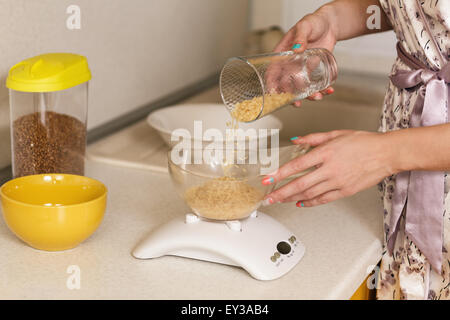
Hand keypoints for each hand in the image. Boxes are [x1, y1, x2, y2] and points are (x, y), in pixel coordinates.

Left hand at [262, 130, 394, 206]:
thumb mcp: (336, 134)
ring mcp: (338, 182)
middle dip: (281, 192)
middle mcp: (330, 169)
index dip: (279, 174)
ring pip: (310, 194)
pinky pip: (324, 199)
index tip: (267, 180)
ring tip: (280, 200)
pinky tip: (300, 203)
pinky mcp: (346, 191)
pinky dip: (310, 203)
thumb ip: (313, 138)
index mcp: (326, 153)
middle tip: (268, 198)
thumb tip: (295, 140)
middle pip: (300, 184)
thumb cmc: (364, 142)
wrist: (387, 153)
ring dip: (292, 199)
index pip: (296, 166)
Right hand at [273, 9, 336, 105]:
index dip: (271, 84)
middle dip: (290, 96)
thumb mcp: (304, 26)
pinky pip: (315, 84)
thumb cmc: (313, 22)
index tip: (274, 94)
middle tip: (297, 103)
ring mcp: (301, 70)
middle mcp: (290, 65)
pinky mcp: (314, 72)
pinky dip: (322, 89)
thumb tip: (296, 49)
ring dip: (308, 95)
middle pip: (285, 85)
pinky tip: (328, 91)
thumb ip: (300, 37)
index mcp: (282, 55)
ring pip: (301, 88)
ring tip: (317, 97)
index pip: (272, 72)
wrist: (329, 25)